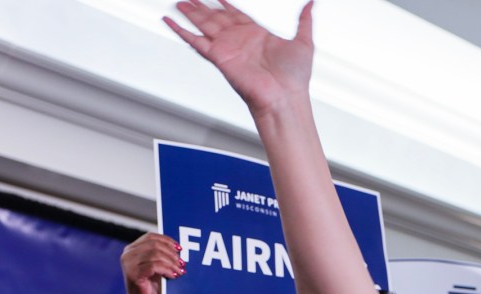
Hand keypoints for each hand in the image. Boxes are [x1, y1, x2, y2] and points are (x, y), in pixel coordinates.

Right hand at [121, 232, 183, 293]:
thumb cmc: (150, 286)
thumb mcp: (156, 266)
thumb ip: (160, 255)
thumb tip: (178, 247)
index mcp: (132, 249)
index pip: (150, 237)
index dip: (167, 240)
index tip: (179, 248)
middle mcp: (128, 254)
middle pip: (154, 245)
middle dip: (171, 253)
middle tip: (182, 263)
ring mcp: (129, 264)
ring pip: (155, 255)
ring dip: (171, 262)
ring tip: (180, 270)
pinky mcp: (133, 274)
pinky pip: (154, 266)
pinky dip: (167, 270)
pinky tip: (173, 276)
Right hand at [165, 0, 314, 117]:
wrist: (285, 97)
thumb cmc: (295, 78)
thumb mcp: (304, 41)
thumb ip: (304, 20)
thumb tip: (312, 4)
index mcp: (257, 35)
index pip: (237, 15)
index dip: (226, 4)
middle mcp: (240, 41)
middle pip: (216, 18)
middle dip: (202, 7)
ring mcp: (228, 49)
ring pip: (204, 25)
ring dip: (191, 14)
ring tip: (179, 3)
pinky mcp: (219, 57)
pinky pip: (196, 41)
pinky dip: (181, 31)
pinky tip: (169, 21)